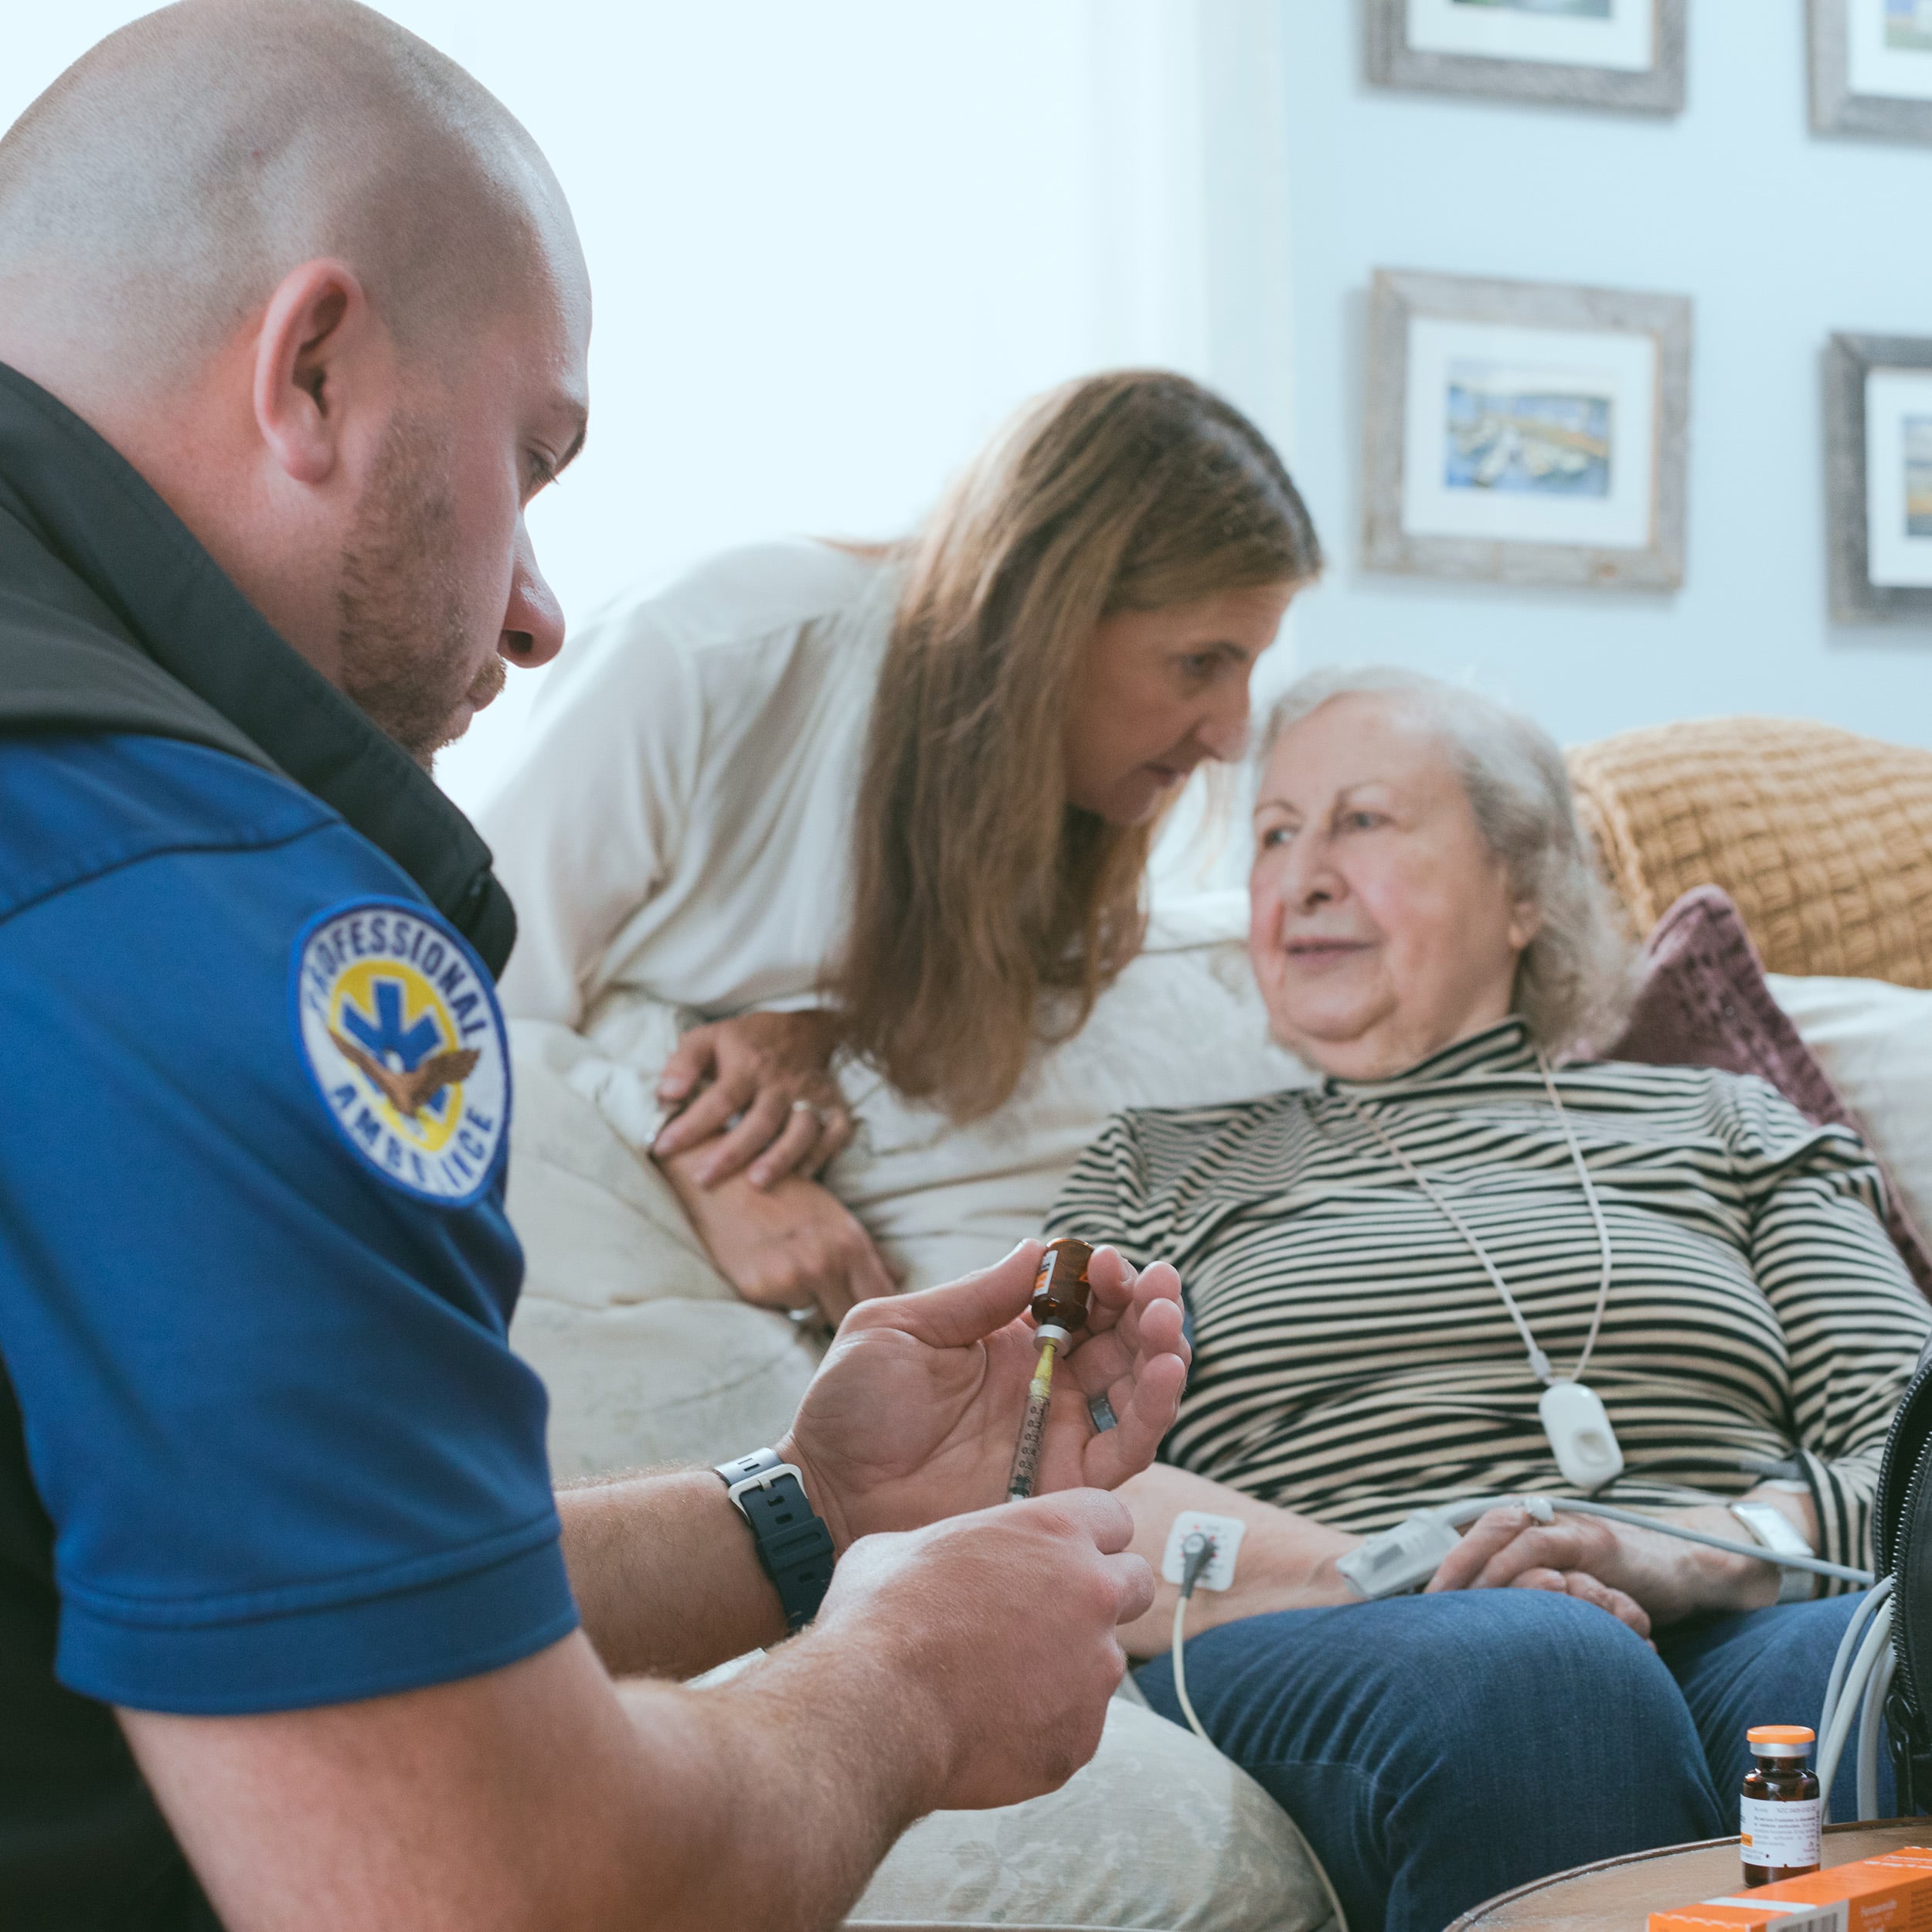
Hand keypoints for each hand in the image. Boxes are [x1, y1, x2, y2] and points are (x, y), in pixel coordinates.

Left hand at [652, 1011, 850, 1187]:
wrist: (806, 1028)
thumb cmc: (747, 1041)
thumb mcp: (709, 1037)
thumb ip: (684, 1063)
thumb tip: (667, 1094)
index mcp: (748, 1065)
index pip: (719, 1099)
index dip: (691, 1125)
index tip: (662, 1147)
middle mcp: (781, 1082)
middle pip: (760, 1121)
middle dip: (732, 1153)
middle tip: (703, 1179)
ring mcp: (811, 1094)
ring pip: (802, 1129)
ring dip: (781, 1157)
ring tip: (756, 1183)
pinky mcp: (834, 1104)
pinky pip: (836, 1131)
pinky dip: (823, 1153)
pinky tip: (804, 1174)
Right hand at [659, 1153, 897, 1325]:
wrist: (726, 1177)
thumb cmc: (785, 1192)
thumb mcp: (833, 1214)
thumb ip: (867, 1252)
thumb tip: (898, 1277)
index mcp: (849, 1243)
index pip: (880, 1296)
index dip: (880, 1308)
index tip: (875, 1313)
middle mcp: (823, 1265)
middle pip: (849, 1315)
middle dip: (844, 1313)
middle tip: (836, 1305)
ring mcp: (789, 1280)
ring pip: (813, 1315)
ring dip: (810, 1305)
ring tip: (793, 1273)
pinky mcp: (758, 1291)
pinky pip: (781, 1311)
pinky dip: (780, 1300)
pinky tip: (770, 1272)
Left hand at [778, 1238, 1189, 1550]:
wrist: (828, 1492)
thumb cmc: (850, 1408)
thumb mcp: (899, 1329)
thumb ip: (972, 1296)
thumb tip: (1036, 1249)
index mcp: (1007, 1340)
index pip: (1077, 1301)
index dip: (1102, 1279)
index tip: (1105, 1260)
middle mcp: (1044, 1383)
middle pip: (1119, 1340)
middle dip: (1147, 1307)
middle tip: (1160, 1286)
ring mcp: (1057, 1432)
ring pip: (1135, 1389)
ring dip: (1163, 1351)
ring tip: (1168, 1322)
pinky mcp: (1062, 1483)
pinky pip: (1124, 1448)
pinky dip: (1153, 1410)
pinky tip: (1165, 1373)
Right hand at [810, 1490, 1154, 1810]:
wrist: (874, 1708)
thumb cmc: (879, 1615)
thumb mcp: (902, 1545)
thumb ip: (951, 1546)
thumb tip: (938, 1563)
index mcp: (1056, 1531)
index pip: (1113, 1518)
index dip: (1086, 1537)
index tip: (1058, 1558)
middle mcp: (1093, 1593)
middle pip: (1135, 1585)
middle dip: (1100, 1599)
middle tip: (1046, 1620)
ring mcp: (1095, 1670)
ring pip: (1103, 1663)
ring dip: (1067, 1669)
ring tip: (996, 1684)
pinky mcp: (1082, 1738)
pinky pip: (1076, 1726)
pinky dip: (1044, 1727)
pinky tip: (988, 1726)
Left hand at [1425, 1503, 1770, 1628]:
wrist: (1687, 1566)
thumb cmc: (1621, 1585)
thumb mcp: (1568, 1593)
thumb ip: (1531, 1603)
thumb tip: (1481, 1640)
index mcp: (1530, 1531)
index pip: (1471, 1537)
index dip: (1440, 1563)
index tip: (1408, 1599)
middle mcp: (1543, 1521)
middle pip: (1476, 1528)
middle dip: (1444, 1563)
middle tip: (1418, 1605)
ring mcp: (1567, 1526)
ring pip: (1502, 1531)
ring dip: (1470, 1564)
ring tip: (1446, 1601)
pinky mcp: (1594, 1540)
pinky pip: (1542, 1546)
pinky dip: (1515, 1566)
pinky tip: (1500, 1595)